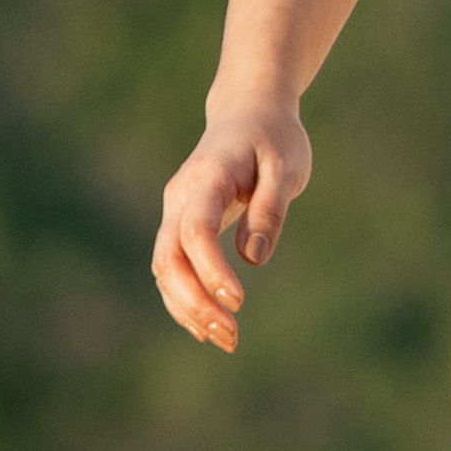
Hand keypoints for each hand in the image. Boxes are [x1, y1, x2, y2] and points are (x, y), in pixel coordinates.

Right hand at [153, 91, 313, 352]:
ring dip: (188, 308)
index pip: (196, 231)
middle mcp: (180, 197)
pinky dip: (183, 299)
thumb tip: (252, 256)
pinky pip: (171, 267)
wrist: (249, 110)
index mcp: (208, 178)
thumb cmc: (274, 138)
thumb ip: (269, 208)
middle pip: (168, 258)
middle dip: (194, 303)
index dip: (211, 270)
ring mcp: (175, 210)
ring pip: (164, 268)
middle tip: (231, 338)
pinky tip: (206, 327)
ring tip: (226, 340)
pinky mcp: (180, 223)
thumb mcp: (287, 166)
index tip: (239, 301)